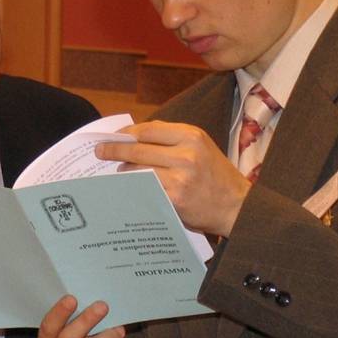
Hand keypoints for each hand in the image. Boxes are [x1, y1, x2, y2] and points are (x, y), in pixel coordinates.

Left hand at [98, 120, 249, 235]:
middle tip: (100, 152)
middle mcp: (185, 154)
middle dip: (115, 150)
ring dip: (123, 172)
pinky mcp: (174, 199)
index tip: (115, 136)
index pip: (148, 129)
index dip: (127, 133)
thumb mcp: (201, 147)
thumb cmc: (217, 177)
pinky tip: (127, 189)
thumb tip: (136, 135)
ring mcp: (179, 178)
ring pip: (137, 170)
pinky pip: (144, 190)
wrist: (238, 207)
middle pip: (138, 148)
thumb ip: (172, 139)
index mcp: (192, 136)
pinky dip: (132, 188)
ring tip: (119, 173)